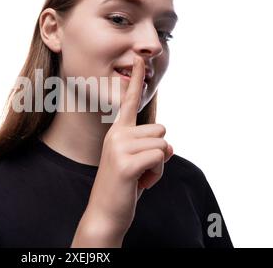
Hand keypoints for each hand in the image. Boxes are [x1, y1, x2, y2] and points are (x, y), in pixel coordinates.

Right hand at [86, 56, 173, 236]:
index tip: (140, 60)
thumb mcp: (134, 160)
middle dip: (158, 151)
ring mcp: (119, 148)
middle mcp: (116, 135)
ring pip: (163, 144)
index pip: (128, 103)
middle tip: (140, 168)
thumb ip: (146, 144)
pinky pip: (160, 158)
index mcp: (117, 132)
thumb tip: (167, 142)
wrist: (104, 213)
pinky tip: (140, 183)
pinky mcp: (126, 164)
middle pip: (161, 129)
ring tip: (140, 176)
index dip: (136, 80)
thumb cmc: (123, 186)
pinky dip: (157, 174)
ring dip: (158, 165)